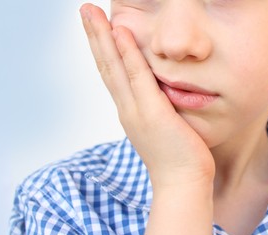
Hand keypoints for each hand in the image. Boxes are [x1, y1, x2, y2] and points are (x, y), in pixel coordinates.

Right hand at [80, 4, 214, 188]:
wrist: (183, 183)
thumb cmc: (178, 157)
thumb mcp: (163, 127)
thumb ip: (158, 108)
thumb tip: (161, 93)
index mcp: (131, 111)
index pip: (113, 75)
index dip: (104, 50)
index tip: (98, 28)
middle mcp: (127, 109)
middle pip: (106, 67)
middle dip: (95, 37)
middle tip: (85, 11)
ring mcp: (136, 111)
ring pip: (114, 69)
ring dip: (103, 39)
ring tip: (92, 14)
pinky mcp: (152, 114)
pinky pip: (138, 78)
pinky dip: (127, 55)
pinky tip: (121, 33)